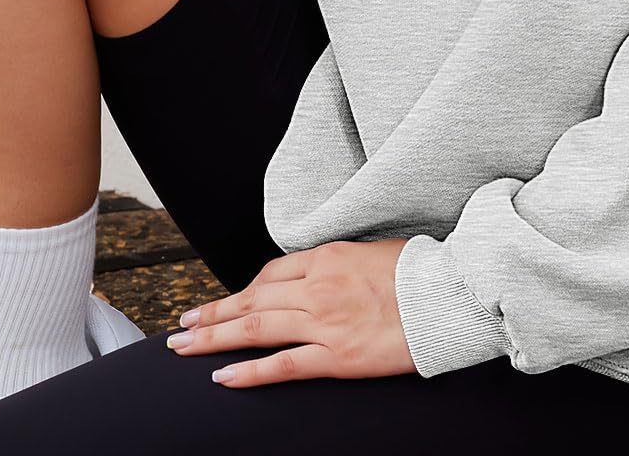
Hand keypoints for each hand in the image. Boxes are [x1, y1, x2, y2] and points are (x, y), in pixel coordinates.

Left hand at [164, 238, 415, 386]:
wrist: (448, 295)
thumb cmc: (417, 271)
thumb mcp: (371, 251)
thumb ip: (337, 264)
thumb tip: (314, 275)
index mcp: (327, 257)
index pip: (270, 275)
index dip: (240, 293)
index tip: (220, 304)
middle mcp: (318, 287)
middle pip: (252, 302)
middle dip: (211, 315)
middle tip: (181, 325)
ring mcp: (325, 323)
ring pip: (256, 330)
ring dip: (214, 338)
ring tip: (184, 347)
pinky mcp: (337, 357)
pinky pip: (283, 366)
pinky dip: (249, 372)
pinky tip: (222, 377)